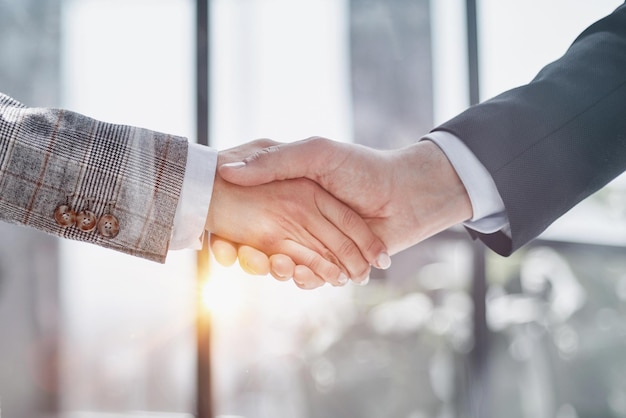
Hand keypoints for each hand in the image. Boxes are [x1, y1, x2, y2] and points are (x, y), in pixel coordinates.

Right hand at [217, 136, 471, 256]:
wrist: (410, 194)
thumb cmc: (362, 168)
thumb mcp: (316, 153)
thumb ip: (275, 161)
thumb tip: (228, 172)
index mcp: (290, 193)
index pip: (249, 215)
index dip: (231, 230)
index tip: (220, 240)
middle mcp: (299, 220)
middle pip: (261, 246)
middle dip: (251, 256)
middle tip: (246, 257)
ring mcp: (317, 243)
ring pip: (284, 265)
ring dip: (277, 270)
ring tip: (279, 267)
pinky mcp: (335, 264)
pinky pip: (312, 278)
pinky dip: (306, 279)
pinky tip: (305, 275)